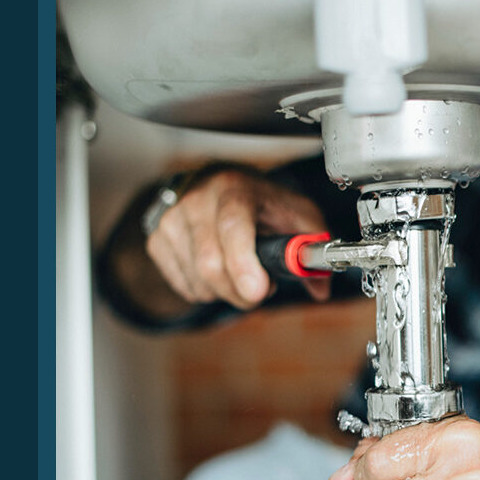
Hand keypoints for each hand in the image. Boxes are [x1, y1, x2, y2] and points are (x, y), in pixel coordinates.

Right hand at [146, 171, 330, 308]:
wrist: (224, 187)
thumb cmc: (264, 204)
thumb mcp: (298, 216)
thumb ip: (313, 249)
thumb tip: (321, 288)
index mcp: (235, 188)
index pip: (233, 226)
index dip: (243, 263)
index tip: (257, 291)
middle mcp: (198, 199)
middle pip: (211, 264)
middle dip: (241, 292)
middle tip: (260, 288)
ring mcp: (173, 219)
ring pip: (198, 281)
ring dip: (226, 292)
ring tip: (241, 273)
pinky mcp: (158, 239)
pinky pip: (185, 286)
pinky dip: (207, 291)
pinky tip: (219, 272)